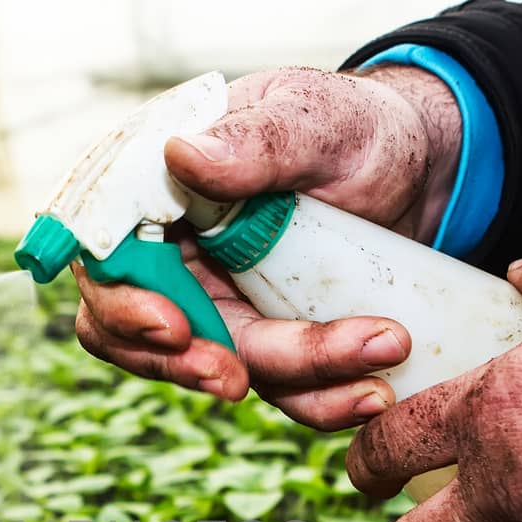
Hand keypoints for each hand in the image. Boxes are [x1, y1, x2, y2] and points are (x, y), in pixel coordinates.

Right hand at [75, 65, 462, 426]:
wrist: (417, 172)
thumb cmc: (354, 128)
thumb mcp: (314, 121)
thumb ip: (255, 139)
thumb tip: (180, 154)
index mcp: (154, 187)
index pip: (105, 254)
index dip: (123, 301)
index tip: (170, 328)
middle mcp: (170, 252)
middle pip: (136, 329)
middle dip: (187, 363)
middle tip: (236, 382)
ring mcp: (214, 302)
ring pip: (212, 365)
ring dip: (283, 381)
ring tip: (362, 380)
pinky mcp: (262, 340)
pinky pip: (274, 386)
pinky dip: (321, 399)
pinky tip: (374, 393)